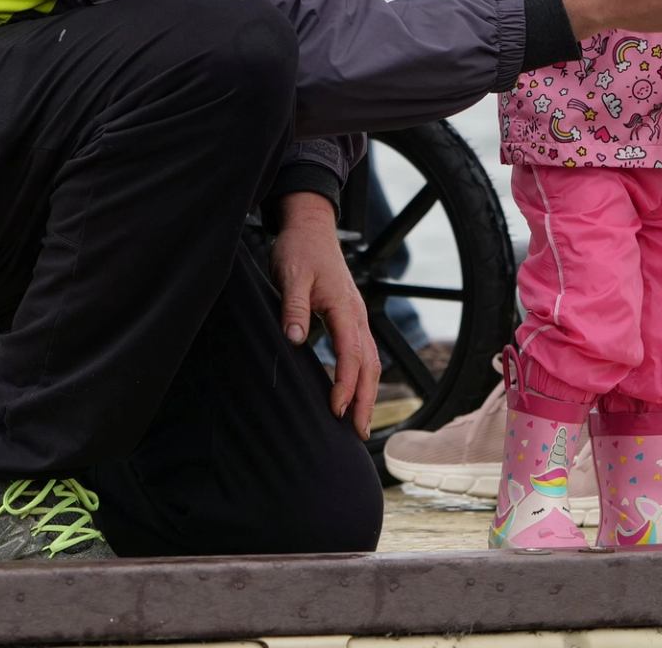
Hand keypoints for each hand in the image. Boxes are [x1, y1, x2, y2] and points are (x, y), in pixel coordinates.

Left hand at [270, 191, 378, 437]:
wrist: (310, 227)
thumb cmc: (300, 250)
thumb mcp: (291, 275)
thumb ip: (293, 306)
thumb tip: (295, 337)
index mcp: (344, 307)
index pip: (351, 354)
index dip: (345, 384)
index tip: (336, 409)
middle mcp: (356, 314)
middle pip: (369, 364)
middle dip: (365, 399)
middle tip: (358, 434)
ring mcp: (356, 316)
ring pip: (370, 360)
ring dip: (367, 392)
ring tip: (358, 423)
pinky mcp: (349, 317)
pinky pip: (362, 352)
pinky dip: (362, 377)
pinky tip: (352, 393)